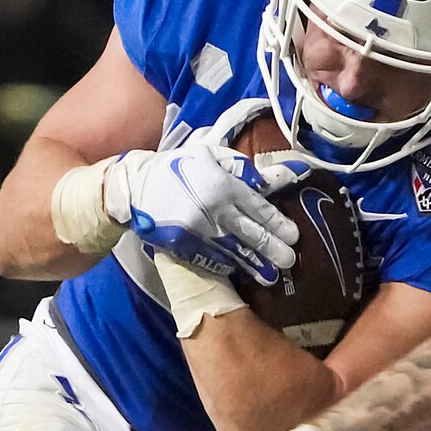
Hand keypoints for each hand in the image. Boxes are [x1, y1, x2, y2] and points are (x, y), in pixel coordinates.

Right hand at [108, 136, 305, 285]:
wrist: (135, 186)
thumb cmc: (177, 166)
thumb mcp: (209, 153)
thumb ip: (240, 166)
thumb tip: (268, 181)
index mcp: (224, 186)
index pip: (260, 208)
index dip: (279, 224)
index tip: (294, 235)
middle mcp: (216, 211)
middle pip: (253, 234)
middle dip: (273, 249)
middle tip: (290, 260)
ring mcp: (201, 231)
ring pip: (236, 252)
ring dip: (256, 266)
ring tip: (272, 277)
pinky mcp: (185, 246)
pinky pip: (212, 259)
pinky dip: (228, 266)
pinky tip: (241, 272)